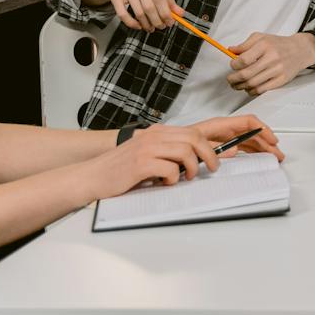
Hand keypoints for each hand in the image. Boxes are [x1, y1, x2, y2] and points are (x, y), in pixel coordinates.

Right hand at [82, 122, 220, 198]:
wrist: (92, 177)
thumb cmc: (122, 170)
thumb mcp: (148, 155)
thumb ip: (170, 154)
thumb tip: (199, 160)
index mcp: (157, 133)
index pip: (193, 132)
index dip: (211, 144)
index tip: (221, 156)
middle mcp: (153, 136)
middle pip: (194, 139)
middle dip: (209, 155)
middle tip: (211, 169)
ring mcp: (146, 149)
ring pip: (185, 152)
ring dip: (191, 168)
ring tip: (185, 178)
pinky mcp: (140, 164)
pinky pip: (169, 169)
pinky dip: (173, 178)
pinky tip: (164, 183)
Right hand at [89, 0, 178, 31]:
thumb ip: (171, 1)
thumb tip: (180, 14)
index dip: (166, 13)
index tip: (170, 23)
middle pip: (149, 6)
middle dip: (157, 20)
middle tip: (161, 27)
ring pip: (137, 12)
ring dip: (146, 24)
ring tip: (151, 28)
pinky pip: (123, 14)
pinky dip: (132, 24)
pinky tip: (139, 26)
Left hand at [188, 114, 284, 161]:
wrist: (169, 148)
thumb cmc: (180, 143)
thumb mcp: (198, 145)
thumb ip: (216, 148)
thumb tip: (235, 150)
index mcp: (221, 125)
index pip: (249, 122)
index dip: (263, 130)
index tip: (272, 140)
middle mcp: (225, 129)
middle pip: (252, 133)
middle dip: (267, 142)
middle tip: (277, 154)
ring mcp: (225, 137)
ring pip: (250, 140)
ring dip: (263, 148)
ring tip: (273, 157)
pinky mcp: (222, 145)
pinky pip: (243, 146)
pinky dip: (253, 151)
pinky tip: (259, 157)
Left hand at [227, 32, 314, 94]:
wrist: (300, 50)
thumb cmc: (278, 44)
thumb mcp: (261, 37)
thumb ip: (244, 44)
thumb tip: (230, 50)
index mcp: (264, 45)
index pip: (243, 59)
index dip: (234, 65)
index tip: (233, 65)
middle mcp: (271, 58)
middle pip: (246, 74)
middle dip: (233, 79)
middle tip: (230, 79)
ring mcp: (277, 70)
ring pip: (252, 84)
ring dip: (240, 86)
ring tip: (237, 85)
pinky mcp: (281, 80)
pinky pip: (262, 90)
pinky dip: (252, 91)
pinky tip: (249, 88)